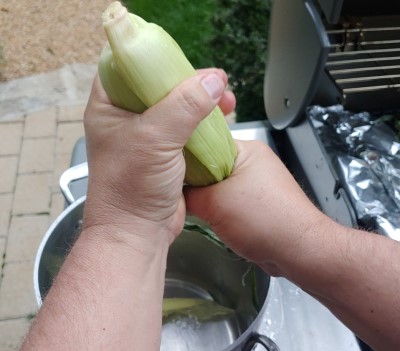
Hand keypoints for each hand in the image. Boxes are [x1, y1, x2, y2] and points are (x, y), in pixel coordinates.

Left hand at [83, 68, 235, 242]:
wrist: (138, 232)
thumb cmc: (130, 188)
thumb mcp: (154, 138)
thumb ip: (184, 105)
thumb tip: (213, 82)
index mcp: (109, 108)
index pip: (127, 68)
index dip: (154, 58)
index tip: (181, 56)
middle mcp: (127, 120)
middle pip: (160, 87)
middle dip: (190, 83)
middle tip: (216, 81)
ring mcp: (149, 137)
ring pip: (179, 109)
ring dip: (203, 103)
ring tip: (227, 101)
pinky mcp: (168, 153)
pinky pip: (189, 131)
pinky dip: (206, 125)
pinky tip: (223, 121)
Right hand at [185, 140, 324, 274]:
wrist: (299, 251)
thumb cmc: (263, 220)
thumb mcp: (214, 203)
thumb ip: (188, 194)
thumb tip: (173, 194)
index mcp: (247, 149)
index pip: (205, 144)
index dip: (184, 158)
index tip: (165, 171)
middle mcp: (253, 162)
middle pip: (210, 166)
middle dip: (195, 182)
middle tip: (175, 193)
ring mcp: (256, 183)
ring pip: (219, 186)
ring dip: (207, 199)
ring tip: (191, 208)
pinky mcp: (257, 203)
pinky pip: (228, 200)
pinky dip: (218, 209)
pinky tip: (207, 218)